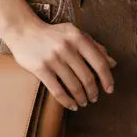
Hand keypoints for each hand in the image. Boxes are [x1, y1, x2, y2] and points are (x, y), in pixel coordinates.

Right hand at [0, 16, 118, 112]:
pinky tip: (72, 105)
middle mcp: (66, 47)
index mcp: (77, 37)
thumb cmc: (52, 34)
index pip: (99, 63)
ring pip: (74, 86)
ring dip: (81, 98)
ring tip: (83, 102)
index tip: (109, 89)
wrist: (23, 31)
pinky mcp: (40, 68)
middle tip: (94, 98)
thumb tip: (113, 63)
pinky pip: (57, 90)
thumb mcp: (74, 34)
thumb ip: (94, 46)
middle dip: (93, 92)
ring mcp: (53, 58)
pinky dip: (67, 101)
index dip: (107, 79)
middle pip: (87, 77)